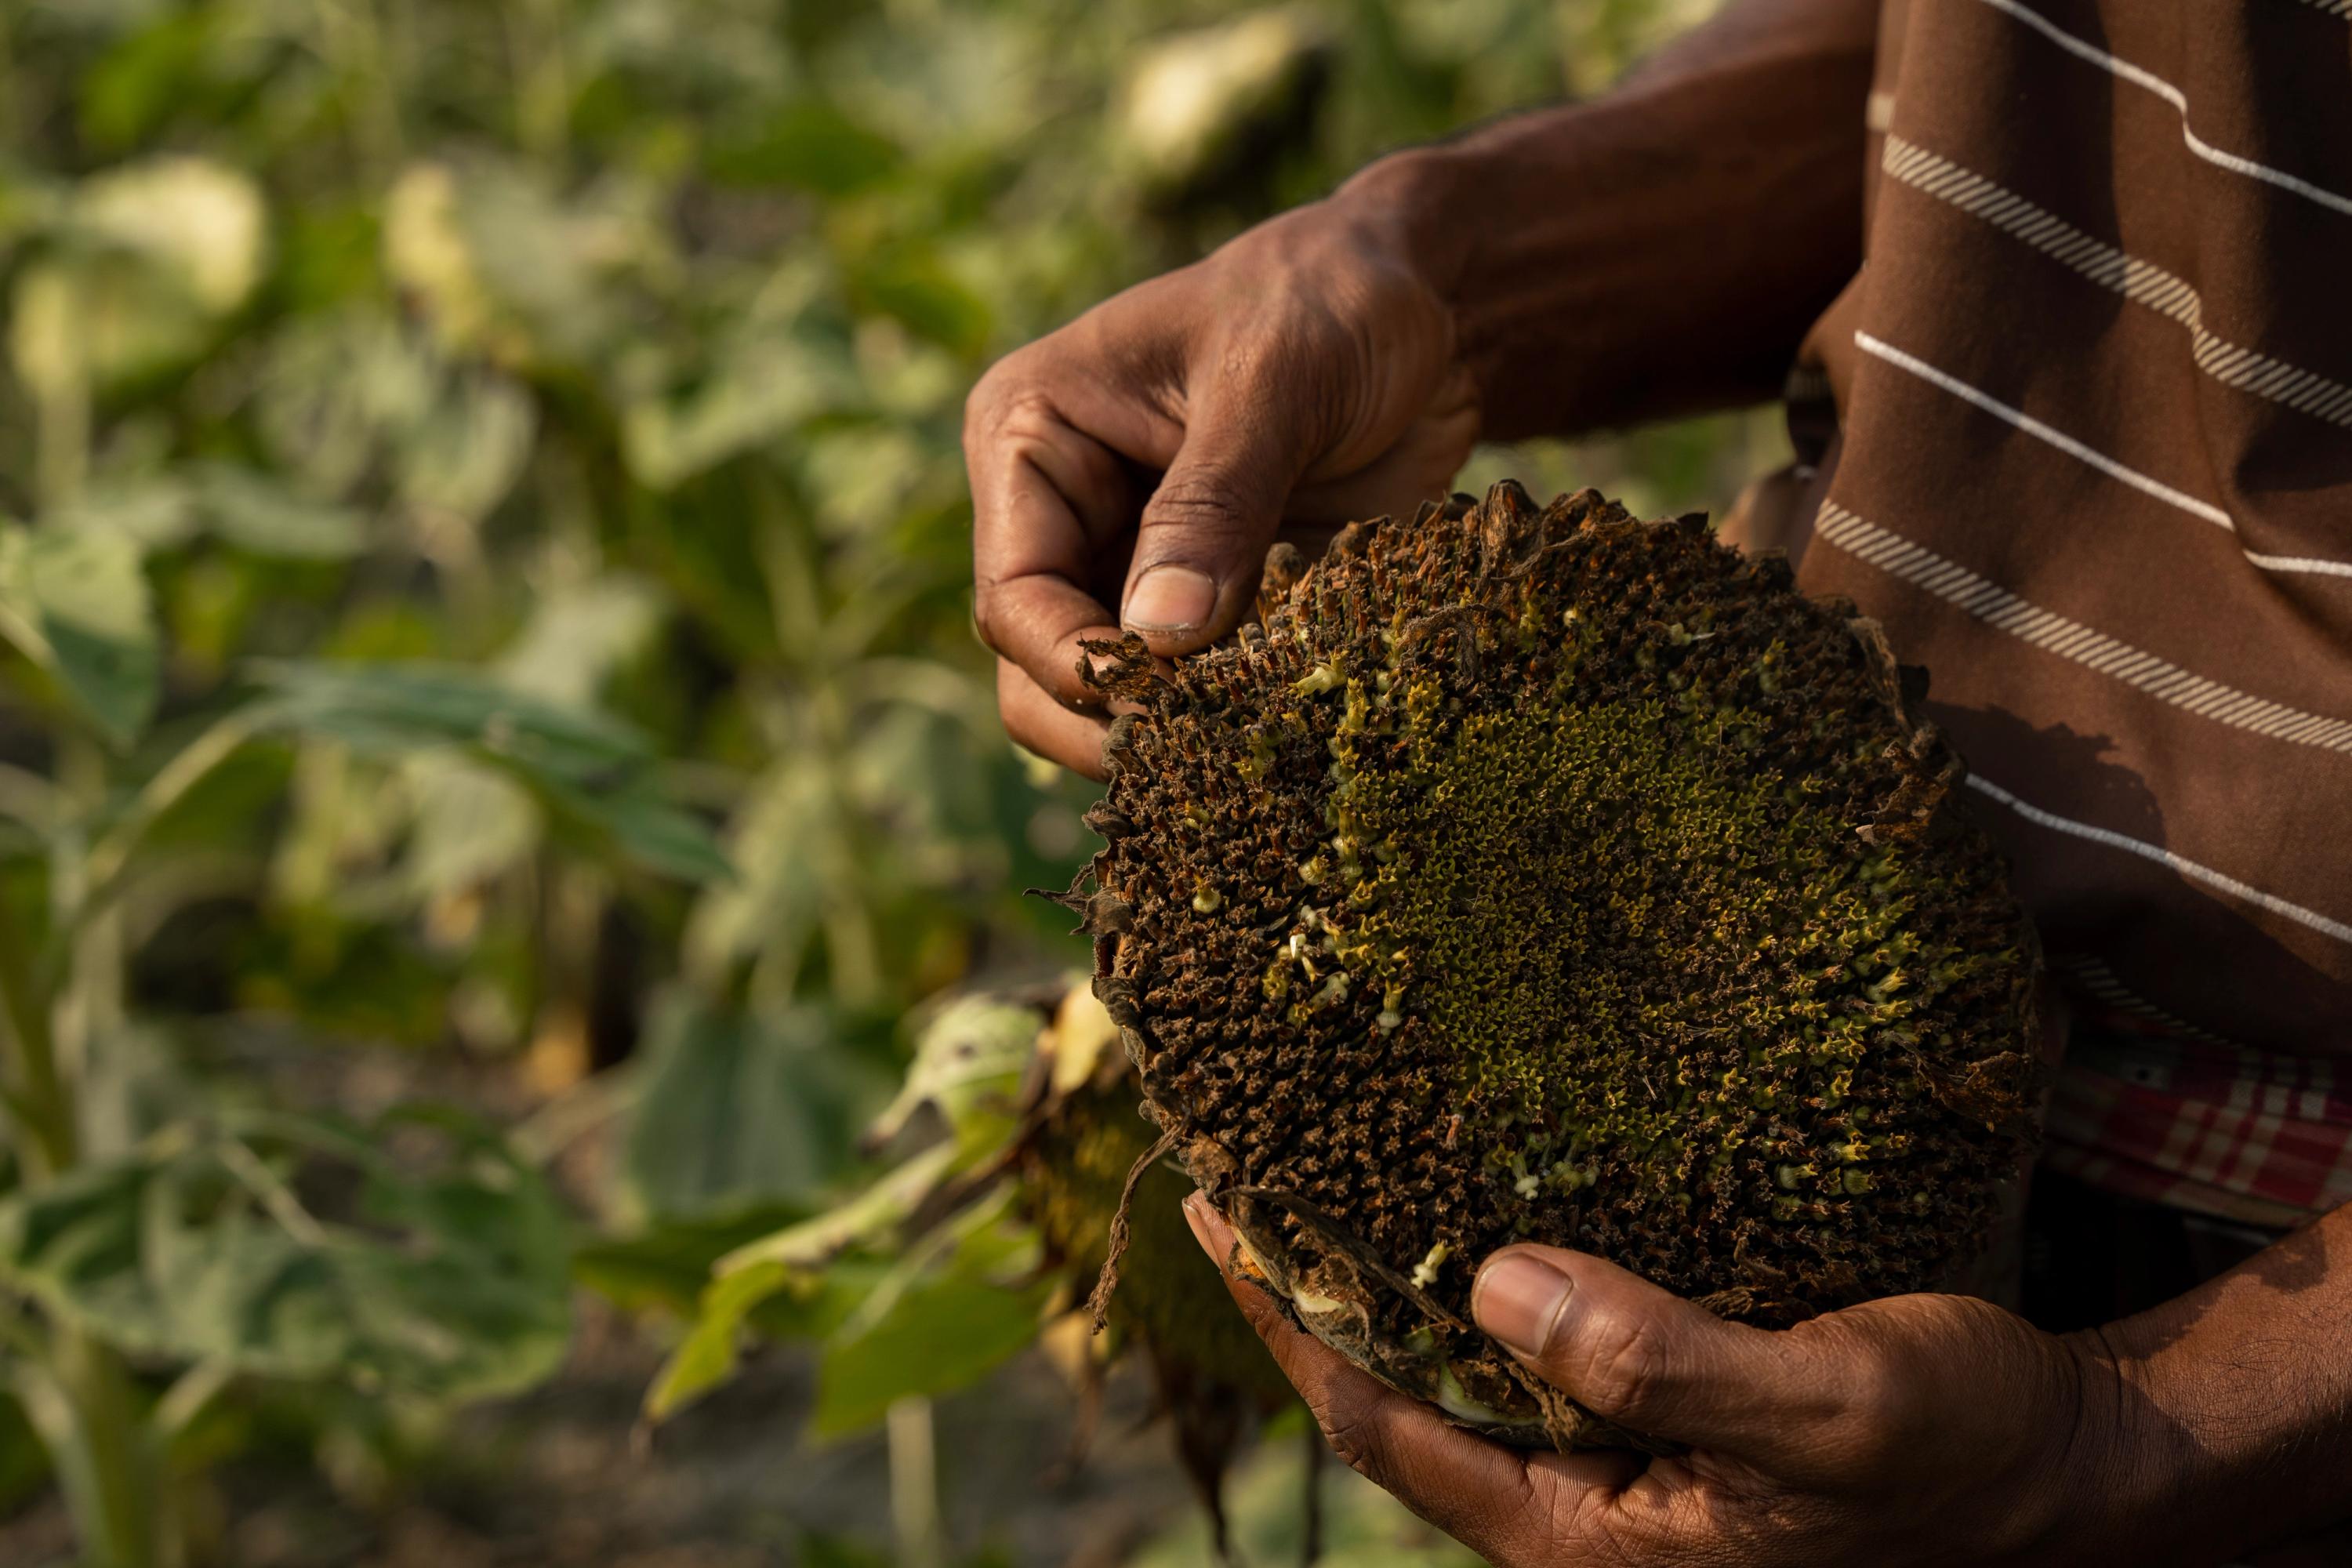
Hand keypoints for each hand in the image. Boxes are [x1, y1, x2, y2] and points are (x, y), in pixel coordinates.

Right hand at [964, 160, 1478, 775]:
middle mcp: (1058, 516)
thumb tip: (1157, 641)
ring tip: (1257, 746)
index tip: (1164, 706)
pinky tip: (1290, 732)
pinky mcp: (1205, 612)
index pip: (1013, 596)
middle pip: (1037, 672)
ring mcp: (1126, 572)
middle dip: (1111, 721)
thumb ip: (1214, 504)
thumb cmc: (1333, 302)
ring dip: (1173, 738)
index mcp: (1029, 439)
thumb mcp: (1276, 381)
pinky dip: (1231, 726)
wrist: (1427, 308)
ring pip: (1104, 704)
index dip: (1076, 666)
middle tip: (1210, 754)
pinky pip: (1190, 699)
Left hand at [1181, 1193, 2142, 1566]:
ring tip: (1318, 1174)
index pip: (1383, 1424)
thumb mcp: (1827, 1410)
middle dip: (1310, 1297)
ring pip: (1458, 1380)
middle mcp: (1586, 1524)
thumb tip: (1491, 1284)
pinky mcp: (1663, 1433)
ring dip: (1385, 1285)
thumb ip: (1659, 1362)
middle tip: (1242, 1173)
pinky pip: (1533, 1359)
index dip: (1286, 1320)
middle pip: (1396, 1404)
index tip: (1213, 1210)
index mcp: (1594, 1545)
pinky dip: (1476, 1285)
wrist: (2080, 1472)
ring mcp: (1620, 1484)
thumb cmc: (1968, 1453)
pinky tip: (1459, 1210)